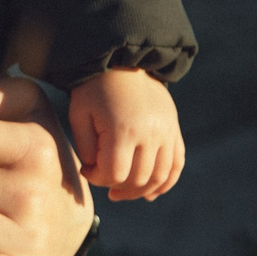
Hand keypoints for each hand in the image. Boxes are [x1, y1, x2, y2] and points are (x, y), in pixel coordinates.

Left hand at [69, 69, 184, 199]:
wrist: (123, 62)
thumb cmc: (94, 90)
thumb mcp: (80, 115)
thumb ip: (86, 148)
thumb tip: (97, 172)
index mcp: (123, 130)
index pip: (115, 174)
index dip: (98, 179)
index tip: (87, 170)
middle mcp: (150, 134)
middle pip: (138, 179)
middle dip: (118, 187)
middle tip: (104, 182)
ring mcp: (166, 132)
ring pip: (160, 176)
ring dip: (141, 190)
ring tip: (122, 192)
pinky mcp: (174, 130)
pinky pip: (177, 164)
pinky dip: (166, 182)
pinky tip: (151, 192)